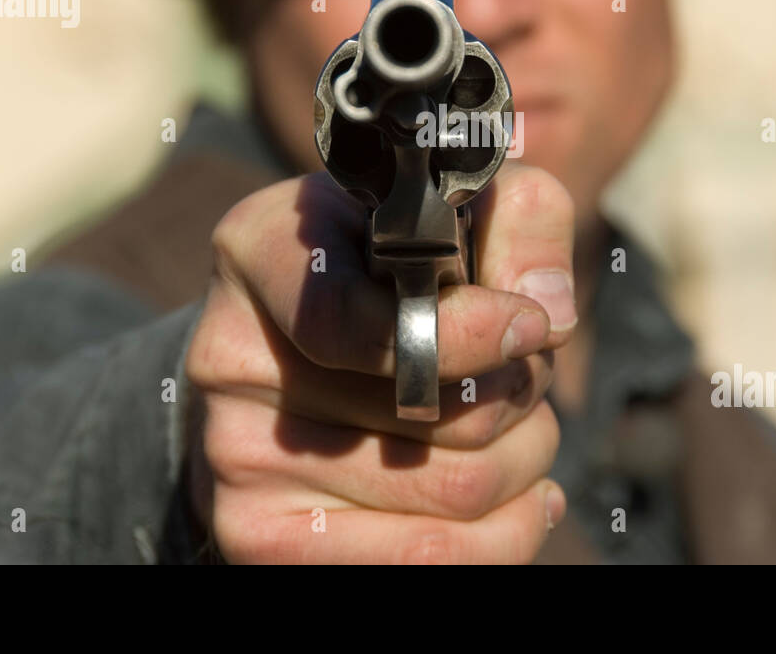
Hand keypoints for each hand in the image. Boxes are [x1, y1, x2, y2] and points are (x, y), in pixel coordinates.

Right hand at [184, 163, 576, 562]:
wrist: (288, 361)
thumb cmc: (389, 274)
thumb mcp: (450, 214)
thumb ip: (519, 220)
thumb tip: (546, 311)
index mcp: (261, 248)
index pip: (360, 322)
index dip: (472, 333)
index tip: (531, 325)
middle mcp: (229, 354)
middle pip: (439, 414)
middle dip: (519, 391)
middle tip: (518, 369)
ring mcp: (237, 456)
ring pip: (456, 490)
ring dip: (525, 457)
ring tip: (514, 425)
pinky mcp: (261, 537)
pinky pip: (432, 561)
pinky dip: (510, 531)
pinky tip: (517, 494)